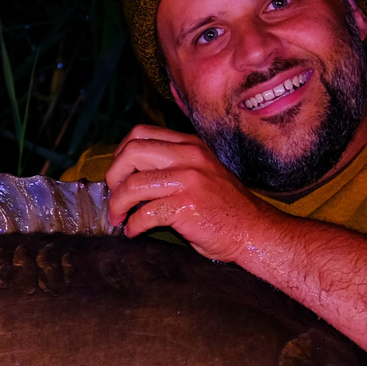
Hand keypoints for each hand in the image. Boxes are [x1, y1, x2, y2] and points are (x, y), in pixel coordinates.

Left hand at [104, 126, 279, 261]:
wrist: (253, 230)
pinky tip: (134, 232)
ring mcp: (188, 181)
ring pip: (133, 185)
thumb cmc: (225, 207)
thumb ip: (174, 164)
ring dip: (117, 205)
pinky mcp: (186, 207)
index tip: (119, 176)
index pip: (140, 133)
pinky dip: (133, 225)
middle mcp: (188, 157)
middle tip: (114, 197)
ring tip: (118, 218)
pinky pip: (145, 213)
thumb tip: (130, 173)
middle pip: (131, 152)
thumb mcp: (202, 171)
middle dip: (113, 177)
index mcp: (190, 145)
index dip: (121, 155)